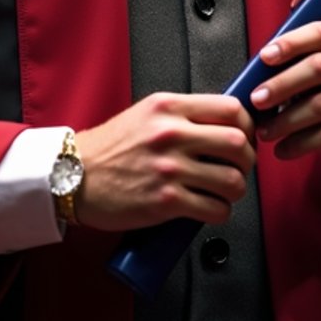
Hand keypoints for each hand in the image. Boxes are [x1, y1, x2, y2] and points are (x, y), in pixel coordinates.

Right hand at [74, 92, 255, 232]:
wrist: (73, 176)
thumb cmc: (109, 148)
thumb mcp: (146, 114)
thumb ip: (182, 115)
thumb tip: (222, 124)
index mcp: (168, 107)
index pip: (231, 108)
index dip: (247, 125)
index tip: (245, 136)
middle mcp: (171, 134)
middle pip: (238, 143)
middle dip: (247, 160)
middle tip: (238, 167)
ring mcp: (169, 169)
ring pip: (232, 180)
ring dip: (236, 190)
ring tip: (224, 191)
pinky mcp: (166, 202)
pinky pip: (215, 209)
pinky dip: (220, 212)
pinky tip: (209, 208)